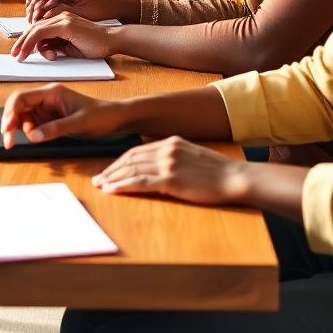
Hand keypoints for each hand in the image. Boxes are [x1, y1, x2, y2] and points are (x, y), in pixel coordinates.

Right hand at [0, 84, 125, 147]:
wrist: (114, 119)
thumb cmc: (100, 116)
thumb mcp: (79, 123)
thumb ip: (55, 129)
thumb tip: (31, 136)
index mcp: (51, 93)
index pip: (22, 98)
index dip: (10, 113)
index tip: (6, 129)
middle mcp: (46, 98)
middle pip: (18, 107)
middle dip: (10, 123)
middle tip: (8, 142)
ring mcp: (47, 108)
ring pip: (23, 116)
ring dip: (18, 129)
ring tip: (21, 142)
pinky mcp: (50, 118)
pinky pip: (32, 124)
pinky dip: (28, 133)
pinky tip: (32, 139)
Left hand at [11, 12, 117, 60]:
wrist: (111, 40)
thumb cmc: (94, 45)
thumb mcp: (70, 48)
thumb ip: (56, 46)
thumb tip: (42, 50)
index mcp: (61, 21)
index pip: (39, 29)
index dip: (27, 40)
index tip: (20, 52)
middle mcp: (60, 17)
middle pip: (34, 28)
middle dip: (22, 42)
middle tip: (14, 55)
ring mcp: (62, 19)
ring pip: (35, 29)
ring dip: (25, 44)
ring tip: (21, 56)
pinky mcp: (65, 24)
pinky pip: (42, 32)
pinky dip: (32, 42)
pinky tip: (28, 51)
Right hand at [25, 0, 111, 21]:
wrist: (104, 11)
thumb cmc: (95, 9)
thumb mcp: (78, 11)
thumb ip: (60, 10)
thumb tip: (44, 13)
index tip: (34, 8)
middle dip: (32, 5)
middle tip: (31, 18)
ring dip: (33, 10)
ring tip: (32, 21)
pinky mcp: (57, 1)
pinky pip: (42, 5)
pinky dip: (38, 13)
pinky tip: (36, 22)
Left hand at [93, 136, 247, 203]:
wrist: (234, 177)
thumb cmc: (217, 171)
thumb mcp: (192, 155)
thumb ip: (174, 156)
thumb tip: (157, 165)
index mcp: (171, 142)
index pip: (137, 150)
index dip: (120, 161)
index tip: (109, 169)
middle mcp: (166, 149)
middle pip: (131, 158)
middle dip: (112, 169)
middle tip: (98, 179)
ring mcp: (168, 163)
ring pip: (132, 169)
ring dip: (113, 178)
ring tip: (101, 186)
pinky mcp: (171, 179)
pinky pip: (141, 182)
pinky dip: (124, 186)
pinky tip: (113, 190)